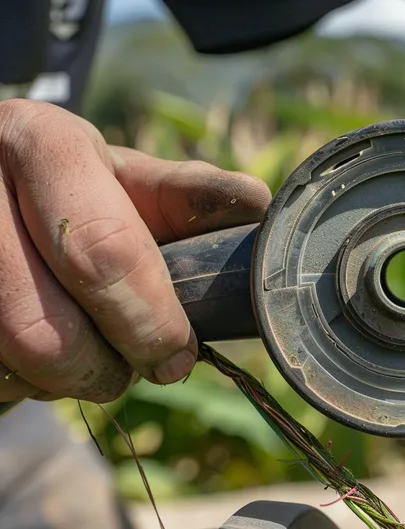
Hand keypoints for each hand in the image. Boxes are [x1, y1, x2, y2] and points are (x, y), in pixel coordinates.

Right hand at [0, 100, 270, 404]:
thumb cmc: (64, 188)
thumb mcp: (117, 177)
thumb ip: (183, 194)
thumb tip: (257, 205)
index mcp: (39, 144)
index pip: (102, 249)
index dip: (150, 318)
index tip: (179, 355)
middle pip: (43, 328)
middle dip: (106, 366)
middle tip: (141, 369)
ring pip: (9, 362)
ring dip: (62, 381)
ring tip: (91, 355)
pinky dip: (23, 384)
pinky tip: (40, 357)